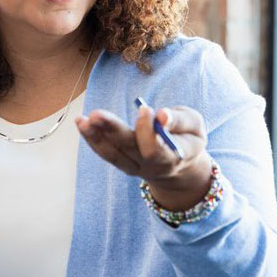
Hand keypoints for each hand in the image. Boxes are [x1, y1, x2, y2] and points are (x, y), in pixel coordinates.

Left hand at [76, 105, 212, 210]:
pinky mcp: (122, 163)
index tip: (145, 110)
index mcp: (172, 158)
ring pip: (112, 153)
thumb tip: (161, 115)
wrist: (180, 167)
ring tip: (82, 120)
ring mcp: (134, 167)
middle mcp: (150, 166)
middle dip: (112, 131)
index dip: (148, 131)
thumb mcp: (195, 126)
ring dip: (95, 136)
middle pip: (128, 149)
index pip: (155, 149)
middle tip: (96, 114)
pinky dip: (92, 138)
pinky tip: (81, 122)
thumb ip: (180, 121)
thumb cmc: (188, 138)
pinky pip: (106, 153)